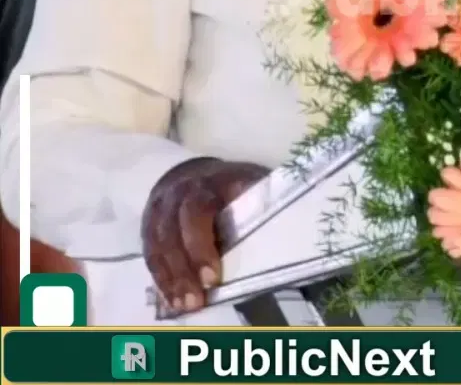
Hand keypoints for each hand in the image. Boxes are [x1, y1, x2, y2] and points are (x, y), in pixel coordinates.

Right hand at [140, 156, 267, 313]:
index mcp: (216, 180)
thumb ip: (264, 205)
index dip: (203, 244)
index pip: (205, 207)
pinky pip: (151, 253)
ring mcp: (163, 207)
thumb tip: (291, 235)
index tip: (213, 276)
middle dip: (189, 260)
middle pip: (181, 223)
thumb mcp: (253, 185)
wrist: (193, 174)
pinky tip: (172, 300)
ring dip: (173, 276)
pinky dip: (161, 278)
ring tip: (187, 305)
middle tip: (201, 293)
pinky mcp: (150, 225)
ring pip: (162, 241)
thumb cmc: (232, 188)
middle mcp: (185, 190)